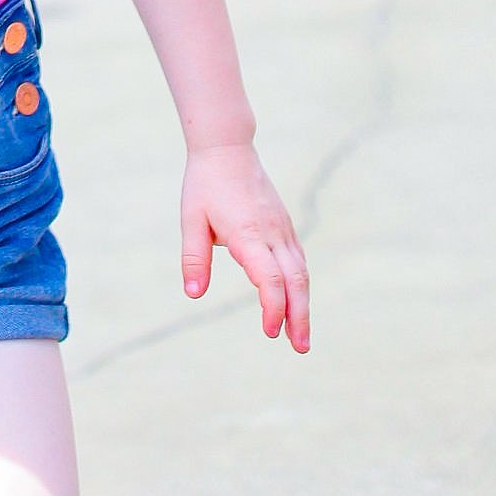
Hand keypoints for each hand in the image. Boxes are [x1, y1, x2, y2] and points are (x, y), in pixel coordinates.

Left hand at [182, 143, 309, 350]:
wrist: (227, 148)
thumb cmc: (205, 185)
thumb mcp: (191, 220)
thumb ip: (193, 258)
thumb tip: (193, 294)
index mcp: (248, 234)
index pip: (269, 278)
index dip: (273, 307)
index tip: (270, 332)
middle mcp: (272, 233)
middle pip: (295, 281)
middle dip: (300, 317)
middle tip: (300, 347)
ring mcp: (282, 229)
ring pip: (301, 272)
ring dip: (303, 305)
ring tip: (300, 336)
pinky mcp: (284, 226)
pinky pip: (298, 260)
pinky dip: (300, 285)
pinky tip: (297, 302)